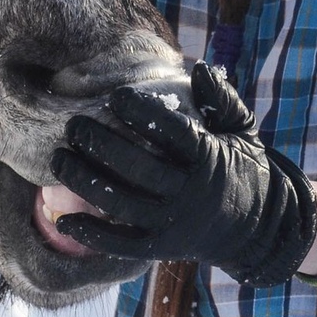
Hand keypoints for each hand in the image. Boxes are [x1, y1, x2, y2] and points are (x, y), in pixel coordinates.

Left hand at [49, 61, 316, 285]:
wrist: (257, 230)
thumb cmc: (242, 169)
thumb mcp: (242, 131)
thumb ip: (221, 100)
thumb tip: (199, 67)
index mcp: (210, 159)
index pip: (172, 133)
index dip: (141, 113)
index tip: (115, 97)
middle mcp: (190, 193)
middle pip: (138, 167)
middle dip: (100, 144)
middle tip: (72, 125)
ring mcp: (174, 224)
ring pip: (122, 203)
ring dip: (85, 180)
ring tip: (59, 158)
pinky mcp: (161, 249)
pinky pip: (121, 243)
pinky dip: (92, 233)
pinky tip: (63, 217)